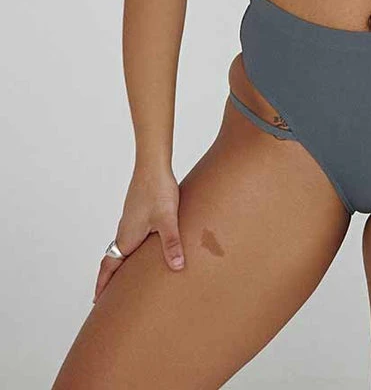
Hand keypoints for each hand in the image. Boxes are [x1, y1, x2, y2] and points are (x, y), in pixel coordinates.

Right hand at [93, 166, 184, 303]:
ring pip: (122, 248)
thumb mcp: (167, 220)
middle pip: (113, 260)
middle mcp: (124, 232)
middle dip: (110, 279)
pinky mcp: (138, 213)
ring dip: (120, 264)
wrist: (153, 165)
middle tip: (109, 298)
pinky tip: (143, 250)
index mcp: (127, 238)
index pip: (109, 267)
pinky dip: (130, 251)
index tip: (97, 302)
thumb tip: (176, 267)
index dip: (103, 285)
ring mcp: (130, 222)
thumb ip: (171, 244)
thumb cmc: (158, 191)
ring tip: (126, 279)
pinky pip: (130, 237)